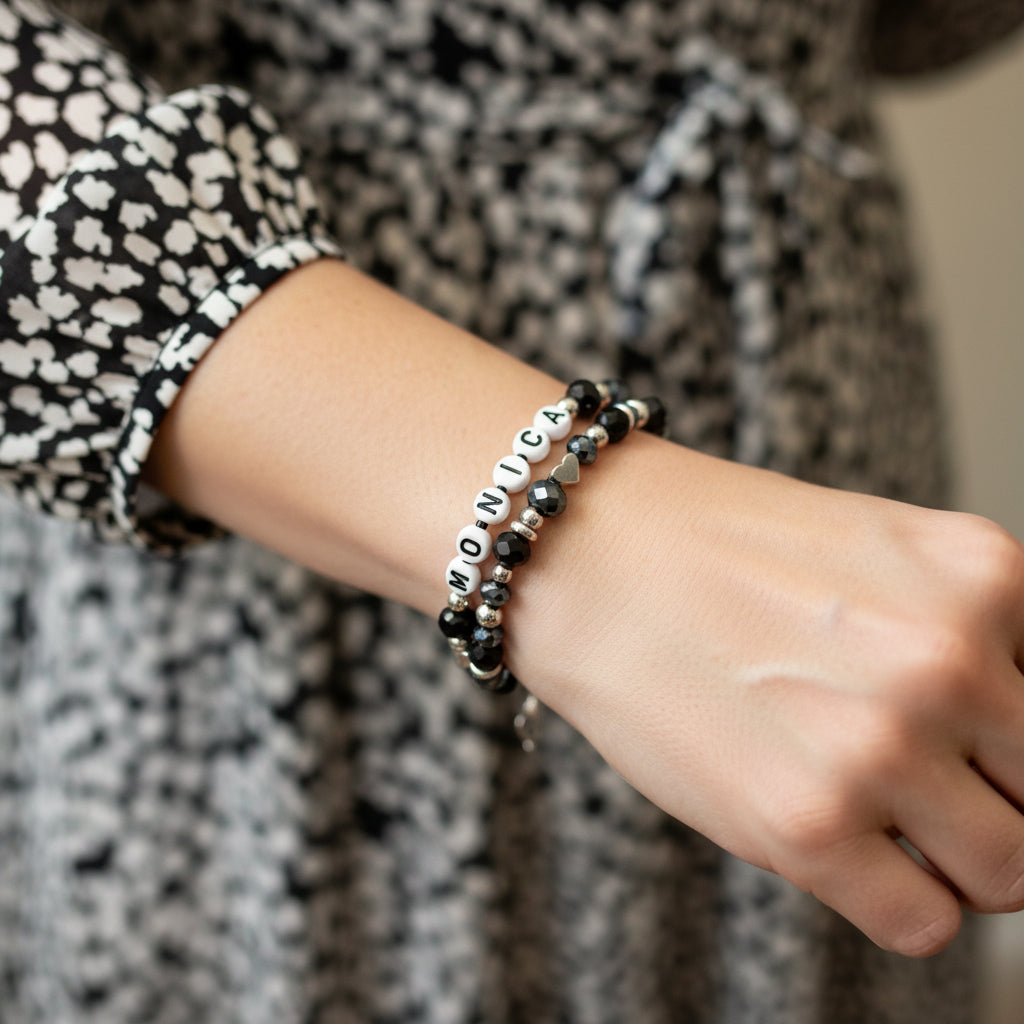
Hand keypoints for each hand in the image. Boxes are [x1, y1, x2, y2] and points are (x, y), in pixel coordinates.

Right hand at [511, 436, 1023, 956]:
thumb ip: (967, 634)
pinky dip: (892, 900)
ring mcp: (879, 746)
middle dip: (997, 802)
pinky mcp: (804, 826)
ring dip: (952, 860)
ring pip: (1006, 874)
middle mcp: (949, 661)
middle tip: (925, 787)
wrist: (590, 557)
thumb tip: (1010, 748)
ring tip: (875, 815)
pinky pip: (922, 922)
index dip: (1016, 741)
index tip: (981, 757)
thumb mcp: (877, 553)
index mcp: (984, 579)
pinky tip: (832, 843)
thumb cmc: (718, 550)